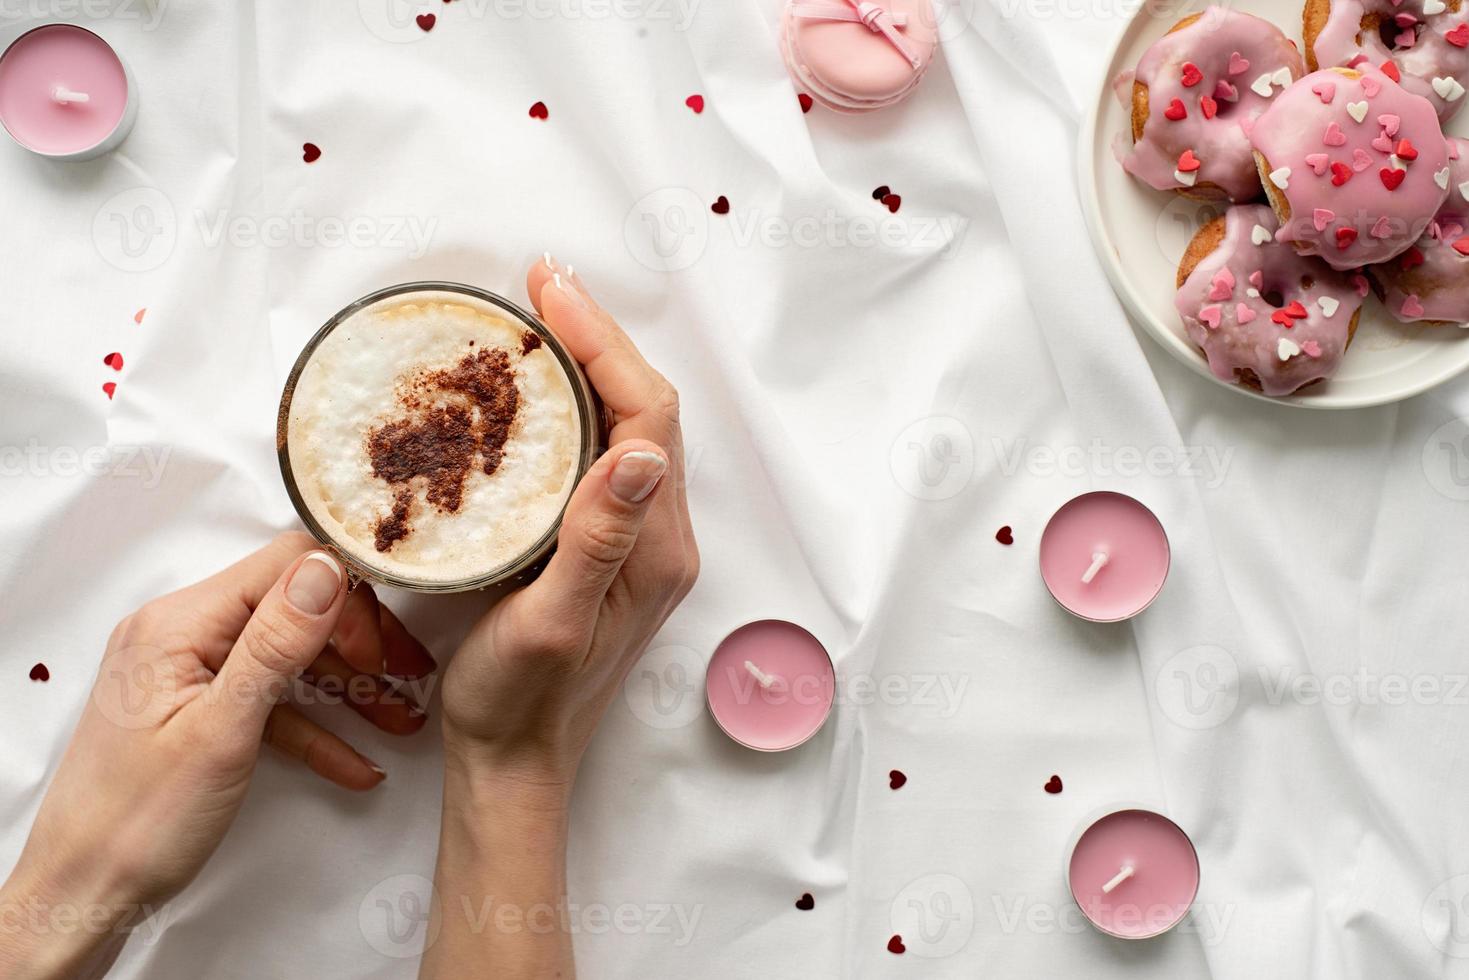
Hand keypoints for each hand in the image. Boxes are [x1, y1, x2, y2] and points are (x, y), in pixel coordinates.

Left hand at [0, 533, 434, 978]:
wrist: (84, 893)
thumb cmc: (136, 821)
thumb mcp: (221, 730)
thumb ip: (275, 644)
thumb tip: (325, 568)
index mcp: (180, 622)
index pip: (286, 567)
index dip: (345, 597)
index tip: (381, 648)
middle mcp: (183, 632)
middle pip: (296, 609)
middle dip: (360, 644)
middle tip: (408, 681)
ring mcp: (191, 671)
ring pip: (291, 660)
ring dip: (350, 691)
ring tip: (402, 719)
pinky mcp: (200, 708)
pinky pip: (272, 702)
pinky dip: (316, 728)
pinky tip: (357, 762)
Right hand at [422, 260, 697, 979]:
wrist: (514, 762)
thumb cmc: (521, 704)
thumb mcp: (552, 622)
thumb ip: (598, 538)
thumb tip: (643, 453)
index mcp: (656, 547)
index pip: (648, 415)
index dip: (604, 344)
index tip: (550, 292)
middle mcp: (660, 537)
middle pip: (644, 409)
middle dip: (596, 339)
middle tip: (538, 287)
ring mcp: (637, 543)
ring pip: (623, 428)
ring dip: (586, 367)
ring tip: (533, 322)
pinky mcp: (607, 550)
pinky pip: (599, 458)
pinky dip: (571, 410)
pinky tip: (531, 395)